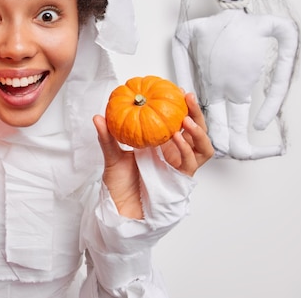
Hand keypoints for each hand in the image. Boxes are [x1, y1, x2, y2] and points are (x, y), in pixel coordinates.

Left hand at [92, 92, 213, 218]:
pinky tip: (177, 137)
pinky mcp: (179, 180)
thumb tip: (98, 117)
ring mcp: (179, 167)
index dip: (181, 107)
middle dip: (195, 113)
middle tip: (187, 97)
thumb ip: (108, 137)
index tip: (176, 90)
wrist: (120, 210)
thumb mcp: (112, 156)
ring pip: (201, 147)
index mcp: (163, 145)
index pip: (179, 123)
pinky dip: (185, 148)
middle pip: (195, 132)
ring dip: (197, 131)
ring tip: (185, 119)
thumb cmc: (119, 185)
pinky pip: (189, 163)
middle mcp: (174, 155)